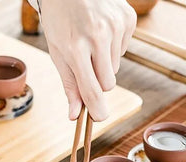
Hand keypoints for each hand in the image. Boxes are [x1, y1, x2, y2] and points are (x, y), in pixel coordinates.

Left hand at [40, 0, 136, 120]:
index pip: (92, 89)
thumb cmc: (60, 20)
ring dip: (104, 63)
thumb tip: (75, 115)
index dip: (96, 109)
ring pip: (116, 68)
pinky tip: (101, 32)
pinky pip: (123, 50)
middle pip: (108, 83)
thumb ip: (69, 85)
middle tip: (85, 65)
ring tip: (91, 43)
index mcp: (76, 48)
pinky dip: (112, 47)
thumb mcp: (58, 53)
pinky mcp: (128, 18)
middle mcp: (98, 37)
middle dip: (98, 82)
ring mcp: (116, 26)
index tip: (99, 118)